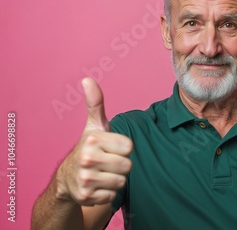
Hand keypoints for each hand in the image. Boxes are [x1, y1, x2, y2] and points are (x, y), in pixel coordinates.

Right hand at [56, 78, 132, 205]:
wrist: (68, 177)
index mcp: (92, 139)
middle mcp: (87, 158)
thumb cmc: (89, 148)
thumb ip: (96, 104)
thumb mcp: (94, 126)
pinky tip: (97, 186)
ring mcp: (85, 179)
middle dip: (120, 165)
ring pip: (121, 181)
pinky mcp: (86, 197)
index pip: (129, 147)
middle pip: (127, 165)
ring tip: (102, 173)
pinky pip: (112, 196)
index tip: (110, 148)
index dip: (122, 148)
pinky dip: (107, 193)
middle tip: (106, 162)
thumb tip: (88, 79)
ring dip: (115, 179)